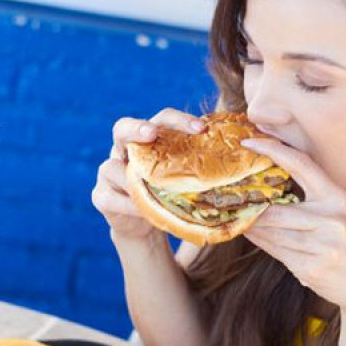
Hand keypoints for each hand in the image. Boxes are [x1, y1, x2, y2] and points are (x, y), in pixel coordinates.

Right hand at [92, 108, 205, 241]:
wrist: (143, 225)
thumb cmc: (169, 196)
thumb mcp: (184, 180)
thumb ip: (201, 168)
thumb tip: (245, 160)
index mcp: (148, 140)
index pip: (161, 120)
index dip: (178, 120)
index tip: (201, 128)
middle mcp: (124, 150)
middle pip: (122, 127)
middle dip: (136, 128)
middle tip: (150, 133)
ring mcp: (107, 172)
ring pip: (111, 167)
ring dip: (132, 178)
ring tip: (152, 190)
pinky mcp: (101, 197)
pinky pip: (110, 197)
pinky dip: (128, 205)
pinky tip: (143, 211)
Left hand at [241, 138, 345, 312]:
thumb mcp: (338, 216)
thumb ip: (310, 201)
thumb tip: (267, 188)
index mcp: (337, 198)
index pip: (302, 164)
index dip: (273, 150)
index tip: (249, 141)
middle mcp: (332, 219)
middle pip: (277, 210)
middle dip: (252, 207)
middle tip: (229, 197)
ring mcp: (323, 245)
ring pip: (273, 233)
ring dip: (252, 227)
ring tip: (237, 218)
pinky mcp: (312, 268)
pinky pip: (276, 252)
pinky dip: (261, 242)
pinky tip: (251, 235)